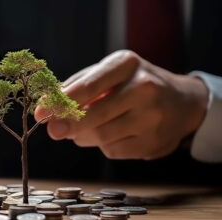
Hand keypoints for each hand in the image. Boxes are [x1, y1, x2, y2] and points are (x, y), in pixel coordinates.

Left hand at [35, 50, 207, 159]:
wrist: (182, 103)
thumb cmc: (133, 85)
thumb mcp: (109, 74)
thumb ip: (76, 87)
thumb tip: (45, 109)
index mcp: (127, 64)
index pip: (88, 85)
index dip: (61, 102)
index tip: (41, 113)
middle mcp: (144, 88)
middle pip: (94, 115)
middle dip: (68, 125)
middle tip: (53, 131)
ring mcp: (152, 118)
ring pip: (101, 136)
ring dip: (84, 136)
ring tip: (87, 127)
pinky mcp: (153, 143)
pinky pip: (112, 151)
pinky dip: (102, 145)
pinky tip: (112, 133)